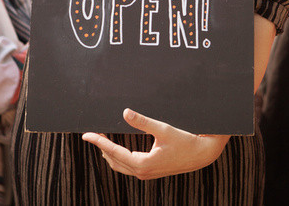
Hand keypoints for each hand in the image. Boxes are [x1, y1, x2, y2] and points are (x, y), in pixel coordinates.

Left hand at [82, 109, 229, 179]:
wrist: (202, 154)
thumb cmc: (185, 141)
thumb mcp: (163, 129)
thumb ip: (142, 121)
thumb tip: (124, 113)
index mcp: (143, 164)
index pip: (114, 152)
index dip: (99, 142)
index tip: (87, 135)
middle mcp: (142, 172)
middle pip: (114, 160)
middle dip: (101, 147)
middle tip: (92, 133)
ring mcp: (146, 174)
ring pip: (120, 166)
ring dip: (109, 153)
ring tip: (101, 139)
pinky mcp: (150, 172)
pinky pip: (128, 167)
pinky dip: (118, 158)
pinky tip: (117, 149)